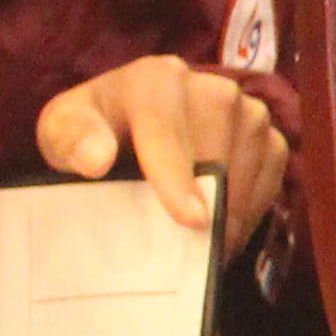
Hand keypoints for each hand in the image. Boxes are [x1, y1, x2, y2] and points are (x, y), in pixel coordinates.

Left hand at [35, 55, 283, 246]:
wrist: (131, 131)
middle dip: (205, 208)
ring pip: (247, 172)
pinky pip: (270, 183)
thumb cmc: (94, 134)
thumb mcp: (63, 131)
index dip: (177, 176)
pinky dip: (247, 215)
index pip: (166, 127)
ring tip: (200, 251)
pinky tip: (221, 232)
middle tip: (188, 257)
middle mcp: (210, 87)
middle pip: (216, 153)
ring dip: (227, 217)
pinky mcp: (271, 137)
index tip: (190, 220)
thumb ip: (72, 139)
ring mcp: (248, 111)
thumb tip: (96, 160)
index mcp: (155, 78)